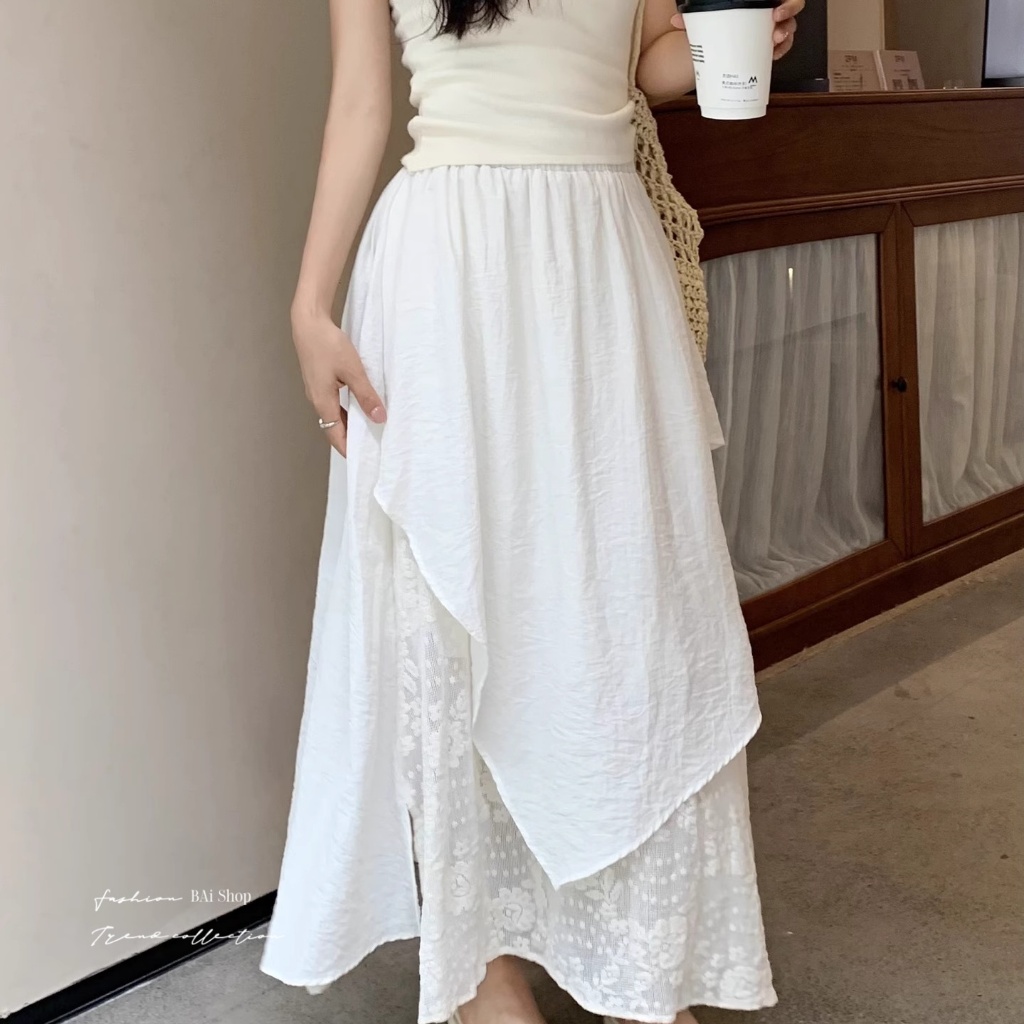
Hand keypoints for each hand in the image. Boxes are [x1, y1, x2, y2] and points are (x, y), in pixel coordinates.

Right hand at [291, 313, 385, 457]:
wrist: (308, 322)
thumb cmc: (328, 344)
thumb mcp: (353, 370)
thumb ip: (366, 395)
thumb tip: (379, 418)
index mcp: (322, 401)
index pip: (336, 435)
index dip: (349, 449)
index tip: (364, 460)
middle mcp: (317, 400)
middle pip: (334, 428)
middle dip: (351, 440)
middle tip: (372, 448)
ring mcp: (317, 390)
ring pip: (334, 415)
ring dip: (350, 424)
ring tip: (370, 430)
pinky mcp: (320, 381)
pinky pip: (334, 403)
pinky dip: (347, 410)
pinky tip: (360, 406)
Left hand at [670, 0, 803, 59]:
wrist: (718, 39)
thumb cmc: (719, 22)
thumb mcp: (711, 17)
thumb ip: (695, 18)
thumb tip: (676, 21)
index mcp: (760, 0)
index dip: (788, 4)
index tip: (776, 11)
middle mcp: (770, 10)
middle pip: (792, 11)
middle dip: (788, 20)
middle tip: (776, 32)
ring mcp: (772, 27)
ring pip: (789, 29)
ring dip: (785, 39)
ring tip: (774, 45)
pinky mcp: (770, 44)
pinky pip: (782, 47)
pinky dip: (780, 52)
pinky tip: (773, 56)